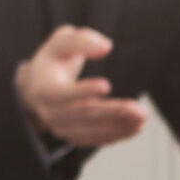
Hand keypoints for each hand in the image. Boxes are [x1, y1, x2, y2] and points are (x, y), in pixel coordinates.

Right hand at [17, 25, 147, 147]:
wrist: (38, 84)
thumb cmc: (55, 58)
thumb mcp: (62, 40)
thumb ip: (81, 40)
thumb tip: (105, 47)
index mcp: (43, 88)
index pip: (60, 94)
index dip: (82, 91)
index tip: (107, 85)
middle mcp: (48, 112)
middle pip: (80, 115)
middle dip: (110, 112)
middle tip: (136, 109)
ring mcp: (59, 127)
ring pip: (89, 131)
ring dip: (117, 126)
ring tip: (141, 118)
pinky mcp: (72, 134)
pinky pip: (94, 139)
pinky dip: (115, 134)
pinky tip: (135, 127)